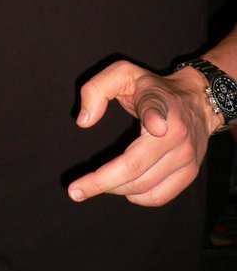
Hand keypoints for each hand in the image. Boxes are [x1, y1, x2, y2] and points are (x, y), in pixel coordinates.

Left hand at [67, 60, 218, 206]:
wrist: (196, 101)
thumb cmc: (150, 87)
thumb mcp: (123, 73)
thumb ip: (97, 89)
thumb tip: (84, 121)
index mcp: (160, 104)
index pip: (157, 112)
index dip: (155, 117)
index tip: (156, 125)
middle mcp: (177, 134)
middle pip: (136, 167)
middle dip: (102, 183)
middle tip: (75, 191)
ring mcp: (186, 156)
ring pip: (144, 187)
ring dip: (114, 189)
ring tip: (96, 184)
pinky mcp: (189, 172)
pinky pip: (159, 196)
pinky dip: (137, 197)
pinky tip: (123, 187)